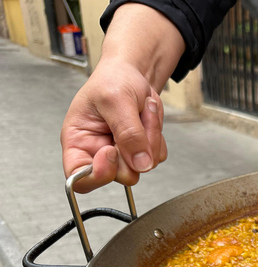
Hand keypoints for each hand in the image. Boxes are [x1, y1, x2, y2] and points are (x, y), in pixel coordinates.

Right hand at [61, 58, 166, 192]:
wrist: (133, 74)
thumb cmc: (112, 80)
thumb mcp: (115, 100)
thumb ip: (127, 133)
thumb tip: (140, 164)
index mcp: (77, 142)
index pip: (79, 179)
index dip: (97, 174)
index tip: (111, 150)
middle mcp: (98, 154)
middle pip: (121, 175)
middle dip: (133, 148)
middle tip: (134, 120)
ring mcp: (123, 155)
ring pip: (143, 166)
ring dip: (149, 138)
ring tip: (140, 112)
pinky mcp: (141, 152)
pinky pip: (157, 156)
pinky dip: (157, 137)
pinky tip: (147, 118)